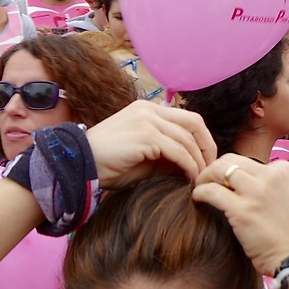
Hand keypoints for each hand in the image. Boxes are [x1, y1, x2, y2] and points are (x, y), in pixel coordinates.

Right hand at [86, 101, 216, 186]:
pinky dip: (189, 166)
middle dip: (207, 147)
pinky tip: (190, 179)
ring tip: (201, 179)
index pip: (188, 118)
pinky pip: (178, 151)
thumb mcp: (143, 155)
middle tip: (211, 169)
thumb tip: (193, 164)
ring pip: (188, 139)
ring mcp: (147, 120)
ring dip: (198, 161)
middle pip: (194, 123)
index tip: (206, 160)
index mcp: (147, 109)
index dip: (202, 138)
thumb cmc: (108, 164)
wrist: (78, 165)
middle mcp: (149, 109)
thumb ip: (166, 153)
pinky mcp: (146, 135)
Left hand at [191, 154, 288, 273]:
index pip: (246, 161)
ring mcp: (257, 191)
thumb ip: (270, 186)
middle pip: (229, 160)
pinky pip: (210, 191)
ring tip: (200, 190)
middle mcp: (271, 175)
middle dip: (213, 170)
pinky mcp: (242, 210)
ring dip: (204, 178)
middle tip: (205, 183)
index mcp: (283, 170)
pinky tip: (197, 200)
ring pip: (218, 170)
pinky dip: (199, 193)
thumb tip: (242, 182)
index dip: (230, 171)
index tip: (223, 183)